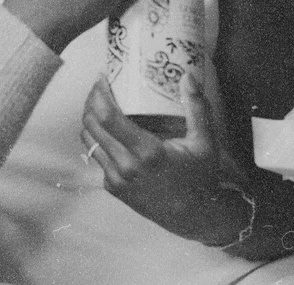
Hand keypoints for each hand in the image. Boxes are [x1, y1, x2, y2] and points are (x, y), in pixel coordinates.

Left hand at [81, 74, 248, 244]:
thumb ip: (197, 108)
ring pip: (89, 139)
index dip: (99, 94)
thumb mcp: (205, 143)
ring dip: (89, 117)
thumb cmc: (201, 178)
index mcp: (148, 153)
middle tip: (100, 85)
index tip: (102, 77)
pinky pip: (96, 155)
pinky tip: (108, 128)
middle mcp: (127, 166)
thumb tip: (189, 76)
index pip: (108, 117)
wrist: (195, 218)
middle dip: (91, 99)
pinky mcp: (112, 187)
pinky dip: (98, 137)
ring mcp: (116, 179)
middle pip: (92, 124)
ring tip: (99, 102)